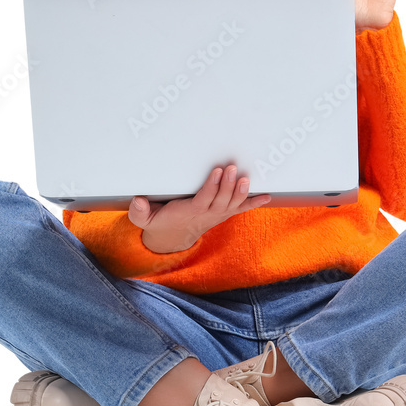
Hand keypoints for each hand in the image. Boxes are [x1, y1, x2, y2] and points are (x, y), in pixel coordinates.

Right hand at [128, 165, 270, 253]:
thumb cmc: (160, 220)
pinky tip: (267, 197)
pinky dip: (254, 203)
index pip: (202, 200)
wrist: (172, 237)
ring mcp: (216, 215)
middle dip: (228, 186)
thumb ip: (139, 211)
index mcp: (188, 213)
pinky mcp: (223, 213)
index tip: (217, 171)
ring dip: (240, 192)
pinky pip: (240, 209)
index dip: (211, 187)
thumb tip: (138, 201)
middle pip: (220, 202)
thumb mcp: (144, 219)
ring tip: (247, 178)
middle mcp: (206, 215)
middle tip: (233, 168)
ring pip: (231, 205)